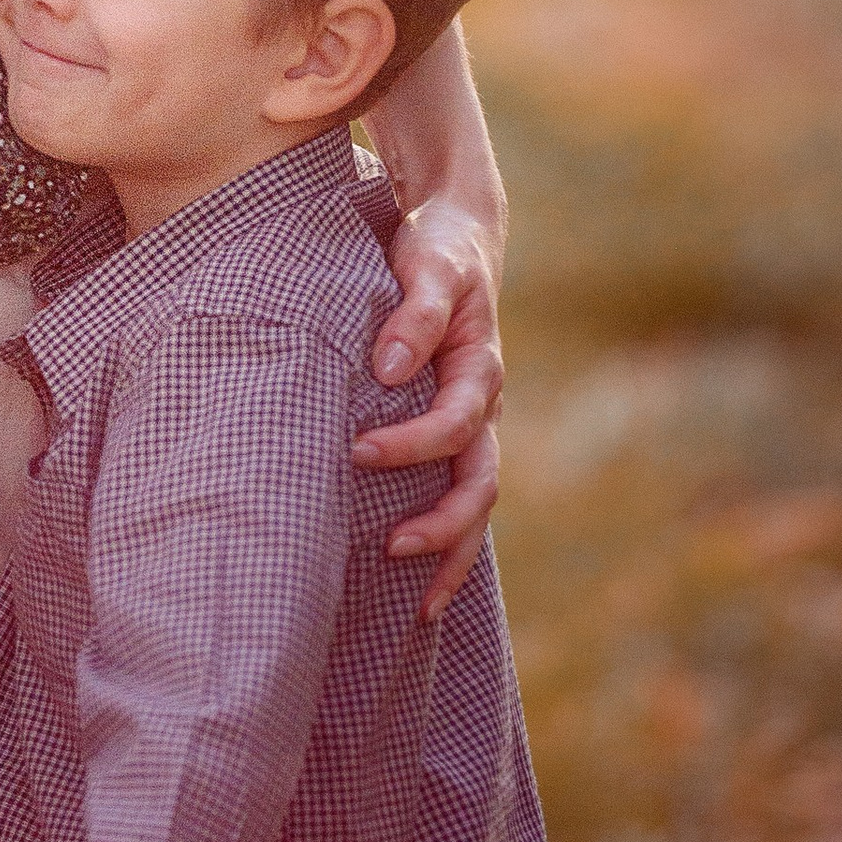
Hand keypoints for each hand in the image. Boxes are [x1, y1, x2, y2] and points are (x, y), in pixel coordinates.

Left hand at [357, 194, 502, 618]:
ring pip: (475, 504)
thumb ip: (416, 312)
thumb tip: (393, 368)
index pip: (455, 424)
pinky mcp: (451, 432)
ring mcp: (472, 425)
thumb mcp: (428, 266)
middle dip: (442, 526)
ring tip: (416, 603)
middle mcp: (483, 407)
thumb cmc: (436, 251)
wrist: (456, 237)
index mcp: (481, 370)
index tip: (358, 451)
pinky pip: (455, 495)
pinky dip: (444, 539)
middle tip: (390, 547)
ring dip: (451, 552)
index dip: (412, 445)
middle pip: (479, 484)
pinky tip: (412, 580)